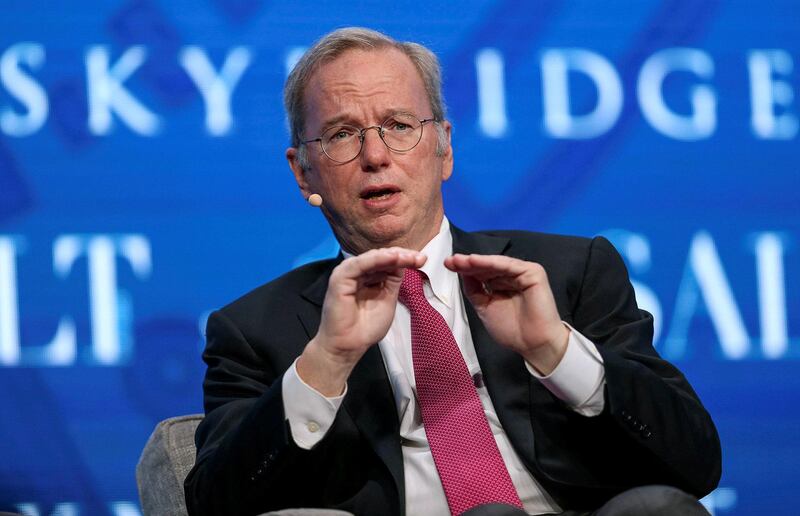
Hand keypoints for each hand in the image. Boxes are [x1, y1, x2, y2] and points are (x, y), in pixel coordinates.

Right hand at [298, 247, 425, 394]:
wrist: (348, 346)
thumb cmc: (365, 328)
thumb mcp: (387, 300)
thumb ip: (393, 281)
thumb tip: (404, 263)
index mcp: (367, 276)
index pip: (387, 261)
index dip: (405, 259)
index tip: (423, 260)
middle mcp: (357, 272)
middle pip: (381, 256)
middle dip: (402, 255)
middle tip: (420, 258)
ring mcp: (348, 273)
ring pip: (373, 257)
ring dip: (392, 255)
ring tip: (410, 257)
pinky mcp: (340, 277)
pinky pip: (361, 264)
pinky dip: (378, 260)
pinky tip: (393, 258)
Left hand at [444, 254, 568, 374]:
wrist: (533, 344)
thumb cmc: (512, 330)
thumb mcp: (484, 307)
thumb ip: (474, 291)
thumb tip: (462, 273)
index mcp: (501, 284)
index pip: (481, 273)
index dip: (464, 269)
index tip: (447, 265)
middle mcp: (511, 276)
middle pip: (486, 266)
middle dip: (467, 263)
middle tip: (450, 261)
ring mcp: (523, 273)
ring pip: (496, 264)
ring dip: (477, 262)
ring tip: (460, 261)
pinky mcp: (533, 273)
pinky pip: (509, 265)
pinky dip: (492, 262)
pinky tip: (476, 262)